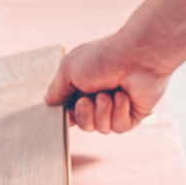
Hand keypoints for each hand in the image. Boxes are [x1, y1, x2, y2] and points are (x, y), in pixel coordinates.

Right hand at [44, 38, 168, 133]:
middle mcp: (100, 98)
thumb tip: (48, 102)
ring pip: (101, 128)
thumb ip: (56, 90)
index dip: (68, 114)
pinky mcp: (133, 115)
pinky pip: (118, 128)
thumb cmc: (103, 57)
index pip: (70, 112)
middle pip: (84, 124)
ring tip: (109, 94)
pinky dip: (118, 113)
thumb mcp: (68, 70)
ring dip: (102, 112)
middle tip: (88, 100)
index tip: (68, 108)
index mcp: (84, 86)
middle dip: (84, 115)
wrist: (137, 56)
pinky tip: (123, 96)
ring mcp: (117, 108)